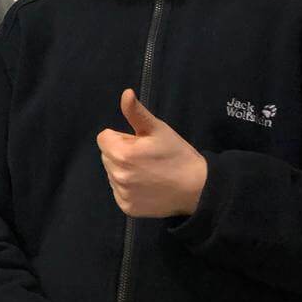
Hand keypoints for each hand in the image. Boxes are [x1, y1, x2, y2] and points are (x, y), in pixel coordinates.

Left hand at [97, 89, 207, 217]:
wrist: (197, 188)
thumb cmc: (177, 155)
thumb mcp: (159, 129)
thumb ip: (137, 112)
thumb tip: (125, 93)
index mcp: (122, 154)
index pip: (104, 138)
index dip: (122, 137)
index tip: (140, 143)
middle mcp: (117, 175)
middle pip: (107, 155)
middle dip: (121, 152)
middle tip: (146, 156)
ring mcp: (121, 193)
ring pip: (112, 173)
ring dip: (124, 169)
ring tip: (148, 171)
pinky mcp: (127, 207)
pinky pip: (119, 191)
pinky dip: (128, 187)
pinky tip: (147, 185)